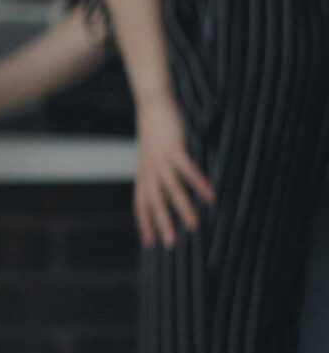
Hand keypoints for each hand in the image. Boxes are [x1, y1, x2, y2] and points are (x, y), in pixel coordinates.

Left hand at [132, 99, 214, 250]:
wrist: (153, 107)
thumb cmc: (155, 136)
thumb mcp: (152, 159)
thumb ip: (159, 177)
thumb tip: (169, 196)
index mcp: (144, 175)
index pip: (141, 205)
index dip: (145, 223)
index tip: (150, 244)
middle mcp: (150, 171)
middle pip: (154, 202)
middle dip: (162, 224)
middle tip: (170, 245)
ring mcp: (161, 160)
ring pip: (171, 189)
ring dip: (183, 208)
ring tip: (194, 226)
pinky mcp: (174, 149)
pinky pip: (187, 170)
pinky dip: (199, 183)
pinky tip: (211, 196)